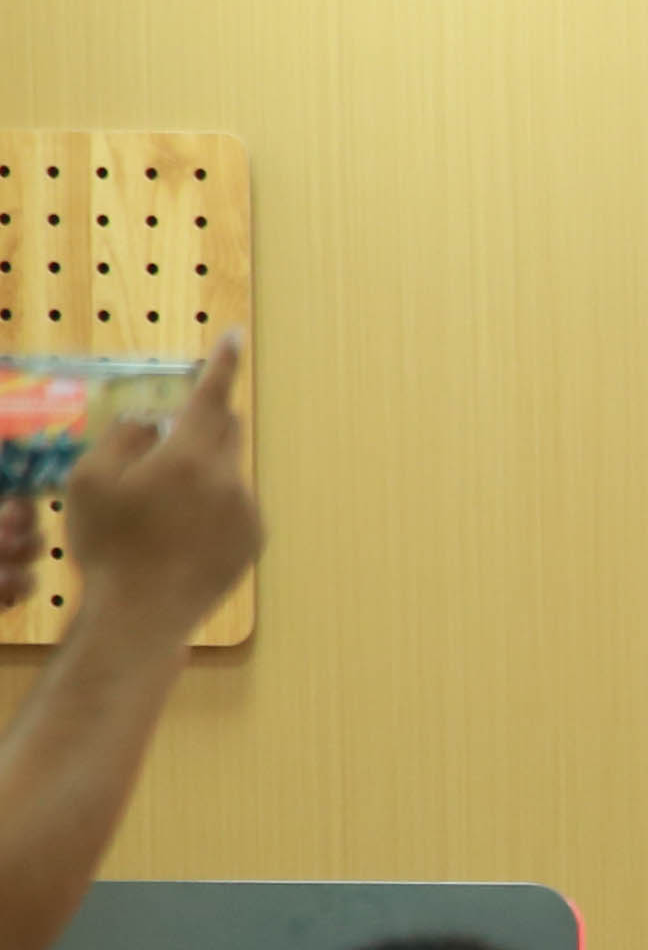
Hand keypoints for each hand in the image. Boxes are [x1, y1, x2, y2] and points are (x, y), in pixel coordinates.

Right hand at [60, 342, 259, 637]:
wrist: (142, 613)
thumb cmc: (108, 544)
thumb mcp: (91, 480)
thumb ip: (123, 437)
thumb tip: (151, 419)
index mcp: (188, 457)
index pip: (209, 396)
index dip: (221, 363)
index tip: (236, 336)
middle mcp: (228, 479)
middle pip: (224, 431)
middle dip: (200, 424)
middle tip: (165, 443)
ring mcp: (247, 511)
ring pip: (225, 472)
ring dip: (199, 474)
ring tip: (158, 512)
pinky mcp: (254, 540)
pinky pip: (234, 507)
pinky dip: (211, 507)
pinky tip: (178, 536)